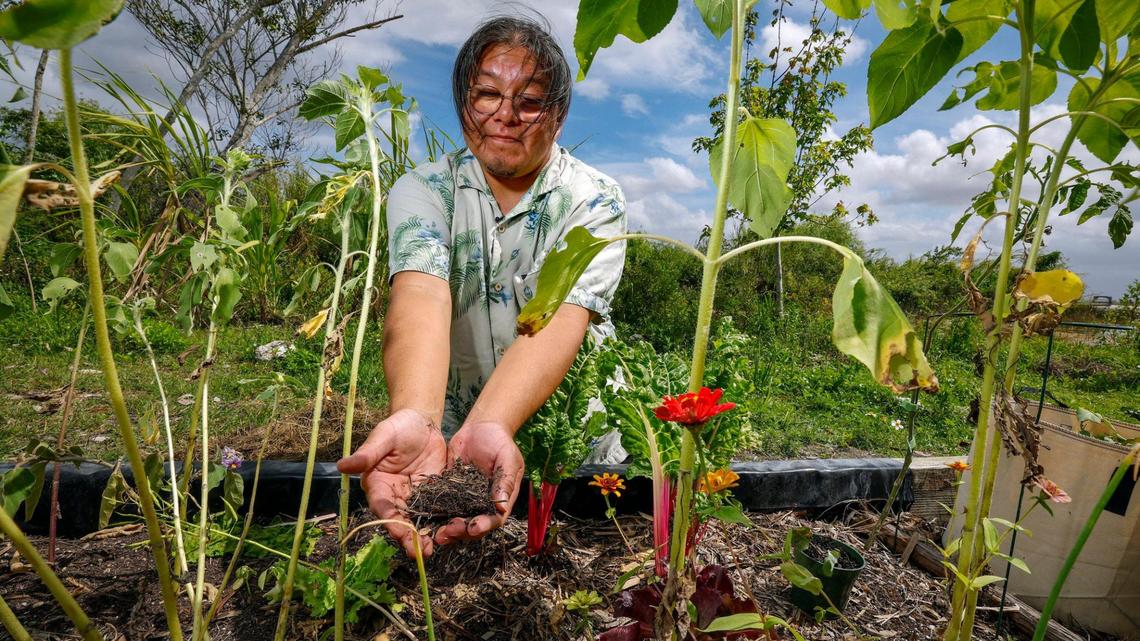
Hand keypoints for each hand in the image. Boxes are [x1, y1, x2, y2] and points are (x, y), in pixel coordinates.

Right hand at [336, 408, 446, 556]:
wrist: (422, 423)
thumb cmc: (398, 427)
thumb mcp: (383, 437)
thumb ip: (367, 454)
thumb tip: (341, 466)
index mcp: (378, 485)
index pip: (382, 506)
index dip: (390, 520)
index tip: (399, 532)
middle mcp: (394, 496)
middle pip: (400, 520)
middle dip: (408, 537)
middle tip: (418, 552)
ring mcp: (414, 498)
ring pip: (418, 521)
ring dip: (424, 536)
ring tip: (432, 549)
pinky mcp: (432, 495)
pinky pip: (436, 512)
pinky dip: (442, 523)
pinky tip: (451, 532)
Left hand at [434, 421, 523, 545]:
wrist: (481, 428)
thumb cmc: (500, 442)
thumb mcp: (507, 458)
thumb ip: (505, 481)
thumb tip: (502, 508)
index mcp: (499, 499)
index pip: (494, 520)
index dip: (484, 526)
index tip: (473, 527)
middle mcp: (482, 504)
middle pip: (473, 526)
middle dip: (462, 532)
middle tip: (449, 531)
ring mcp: (465, 499)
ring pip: (456, 520)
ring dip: (447, 529)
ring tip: (436, 534)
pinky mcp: (449, 491)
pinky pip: (442, 506)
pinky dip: (434, 515)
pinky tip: (424, 518)